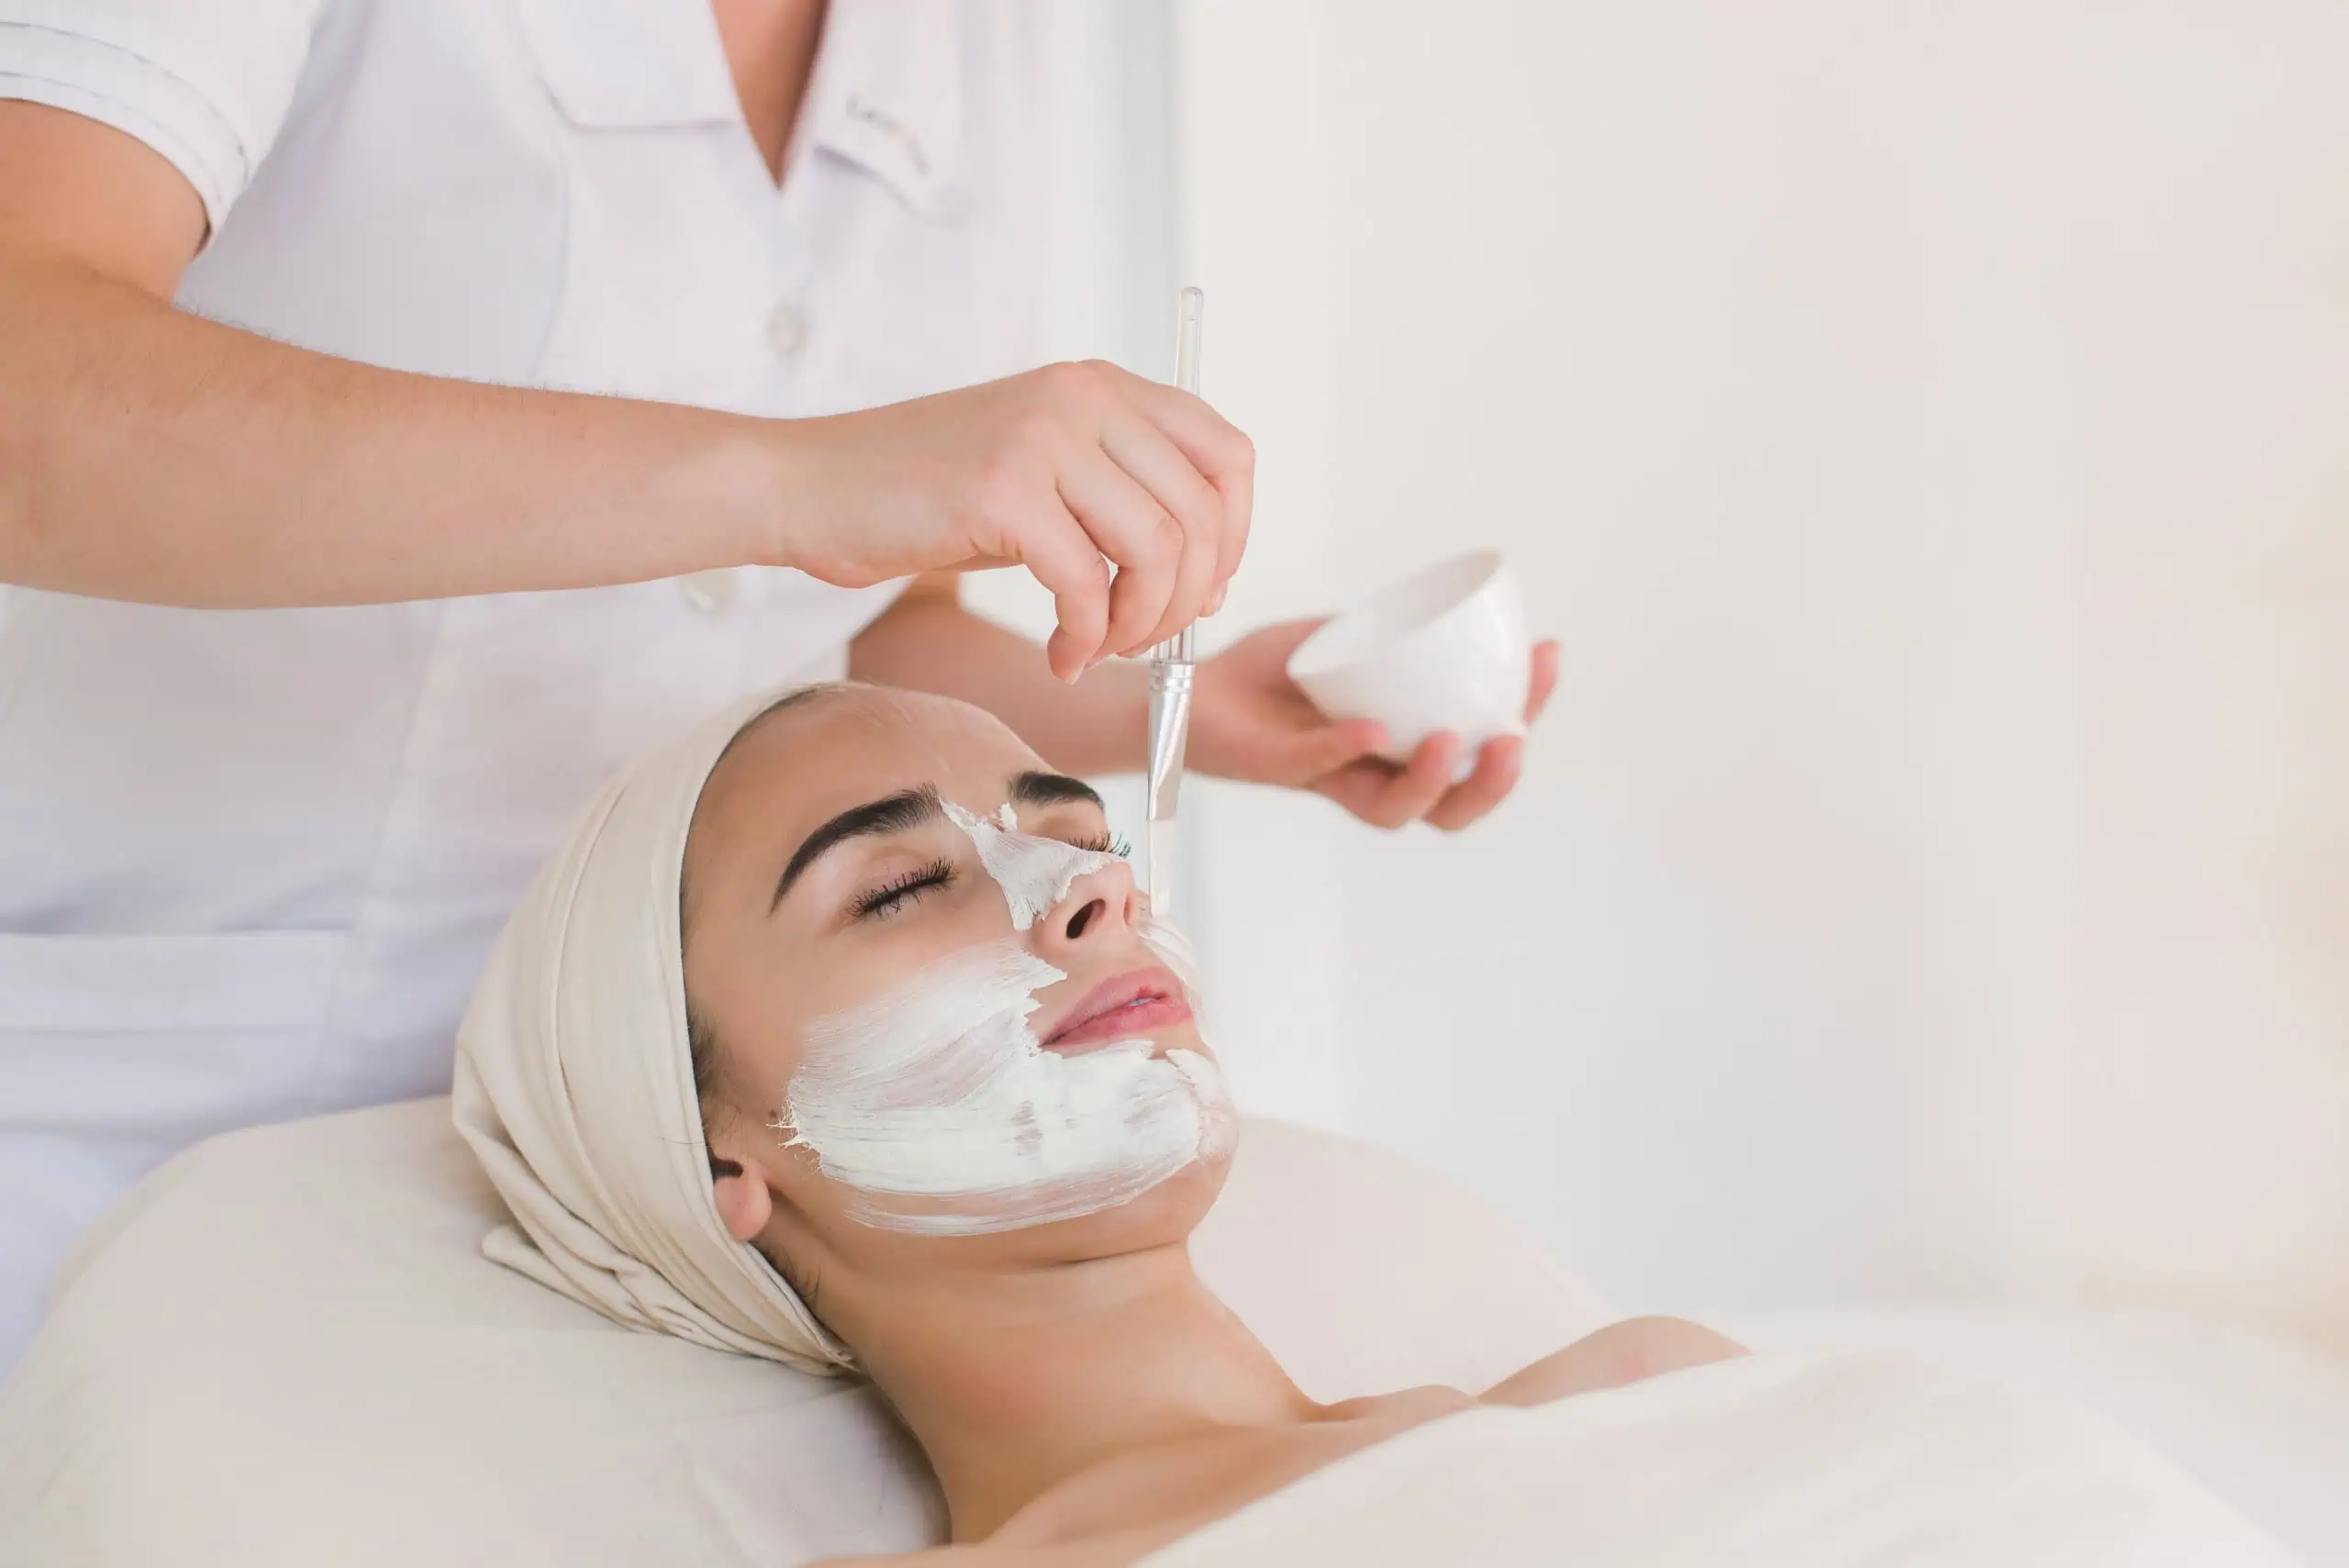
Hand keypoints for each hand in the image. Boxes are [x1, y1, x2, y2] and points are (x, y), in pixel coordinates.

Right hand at [774, 362, 1253, 682]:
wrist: (812, 487)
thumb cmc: (924, 496)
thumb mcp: (1041, 477)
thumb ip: (1121, 507)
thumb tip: (1209, 579)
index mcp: (1101, 387)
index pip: (1226, 454)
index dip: (1234, 536)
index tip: (1203, 592)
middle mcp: (1081, 398)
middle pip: (1201, 513)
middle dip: (1187, 600)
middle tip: (1142, 642)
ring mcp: (1042, 437)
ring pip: (1158, 550)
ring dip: (1140, 625)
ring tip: (1098, 649)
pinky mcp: (1002, 490)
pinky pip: (1086, 584)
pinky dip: (1085, 639)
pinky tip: (1060, 655)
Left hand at [1188, 619, 1560, 829]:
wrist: (1196, 687)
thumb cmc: (1273, 672)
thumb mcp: (1344, 640)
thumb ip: (1391, 633)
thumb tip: (1457, 605)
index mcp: (1403, 747)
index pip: (1479, 745)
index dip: (1524, 708)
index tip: (1546, 654)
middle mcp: (1373, 774)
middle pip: (1452, 806)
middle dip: (1493, 781)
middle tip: (1512, 741)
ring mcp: (1328, 776)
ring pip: (1395, 810)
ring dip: (1432, 782)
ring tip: (1452, 742)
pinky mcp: (1277, 768)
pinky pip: (1319, 769)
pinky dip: (1347, 749)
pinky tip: (1373, 730)